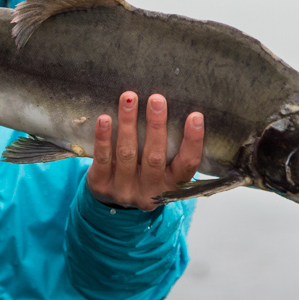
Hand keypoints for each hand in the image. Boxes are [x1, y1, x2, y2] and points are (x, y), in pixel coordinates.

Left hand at [86, 92, 203, 210]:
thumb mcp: (163, 167)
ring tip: (129, 99)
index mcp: (172, 184)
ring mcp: (125, 189)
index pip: (187, 164)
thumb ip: (170, 146)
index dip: (193, 141)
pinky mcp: (102, 184)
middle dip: (156, 125)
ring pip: (127, 153)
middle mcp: (150, 190)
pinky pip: (103, 158)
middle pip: (154, 157)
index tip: (195, 116)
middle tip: (157, 99)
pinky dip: (104, 137)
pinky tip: (104, 119)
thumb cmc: (145, 172)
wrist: (114, 200)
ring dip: (128, 123)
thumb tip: (176, 106)